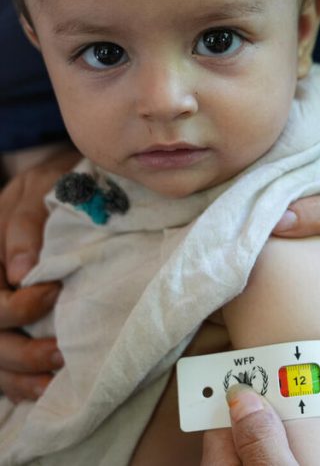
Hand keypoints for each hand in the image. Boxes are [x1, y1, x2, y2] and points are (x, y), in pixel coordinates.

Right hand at [0, 147, 80, 399]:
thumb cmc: (52, 181)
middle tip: (61, 353)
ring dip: (20, 376)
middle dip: (22, 352)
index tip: (54, 292)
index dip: (19, 307)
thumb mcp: (37, 188)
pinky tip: (44, 390)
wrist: (61, 180)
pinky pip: (3, 365)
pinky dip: (20, 382)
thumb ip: (24, 224)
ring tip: (53, 382)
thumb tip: (21, 272)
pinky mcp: (13, 323)